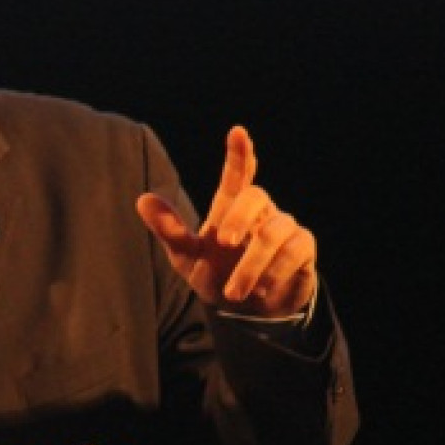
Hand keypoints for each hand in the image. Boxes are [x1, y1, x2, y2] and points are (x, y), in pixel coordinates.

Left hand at [136, 125, 316, 317]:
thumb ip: (170, 230)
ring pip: (275, 231)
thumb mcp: (187, 256)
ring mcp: (284, 228)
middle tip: (224, 243)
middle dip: (240, 218)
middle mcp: (259, 212)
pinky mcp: (302, 249)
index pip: (237, 175)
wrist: (246, 312)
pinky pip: (295, 250)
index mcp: (229, 208)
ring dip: (251, 265)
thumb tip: (142, 199)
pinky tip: (261, 290)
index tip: (237, 132)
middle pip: (256, 195)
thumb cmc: (216, 274)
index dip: (239, 154)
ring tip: (235, 292)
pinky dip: (274, 273)